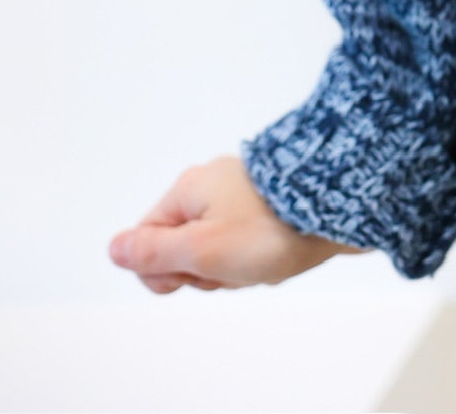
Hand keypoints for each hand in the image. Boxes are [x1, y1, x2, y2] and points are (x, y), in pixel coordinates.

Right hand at [108, 155, 363, 291]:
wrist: (341, 198)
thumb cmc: (271, 225)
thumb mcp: (202, 249)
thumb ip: (154, 252)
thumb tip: (114, 248)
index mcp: (189, 189)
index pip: (148, 241)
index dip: (165, 270)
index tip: (194, 272)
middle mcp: (213, 184)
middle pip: (185, 248)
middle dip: (207, 270)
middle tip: (235, 264)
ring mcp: (245, 193)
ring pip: (220, 251)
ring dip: (237, 267)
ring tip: (263, 259)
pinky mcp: (272, 203)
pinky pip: (251, 244)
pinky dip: (261, 257)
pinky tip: (280, 255)